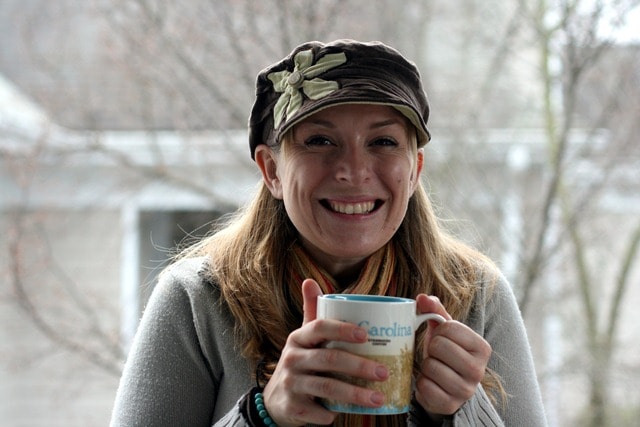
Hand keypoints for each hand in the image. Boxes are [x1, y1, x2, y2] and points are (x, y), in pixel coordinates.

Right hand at [263, 279, 389, 425]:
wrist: (275, 401)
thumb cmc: (300, 363)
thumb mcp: (303, 338)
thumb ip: (311, 312)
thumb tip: (309, 280)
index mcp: (298, 338)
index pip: (319, 327)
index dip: (342, 329)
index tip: (366, 335)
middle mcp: (292, 358)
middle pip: (328, 359)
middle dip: (359, 366)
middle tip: (384, 372)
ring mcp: (290, 384)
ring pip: (327, 388)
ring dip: (355, 395)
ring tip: (379, 399)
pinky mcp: (292, 408)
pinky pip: (318, 412)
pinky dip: (335, 414)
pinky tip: (351, 414)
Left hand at [414, 294, 490, 417]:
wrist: (447, 388)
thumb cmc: (446, 353)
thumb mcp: (444, 330)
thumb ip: (434, 310)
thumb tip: (422, 297)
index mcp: (482, 347)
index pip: (450, 327)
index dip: (438, 331)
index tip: (442, 338)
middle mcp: (479, 370)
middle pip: (439, 346)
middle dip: (431, 348)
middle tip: (436, 354)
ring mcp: (465, 390)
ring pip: (431, 367)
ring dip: (426, 366)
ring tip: (433, 368)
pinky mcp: (450, 405)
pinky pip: (424, 387)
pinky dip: (421, 384)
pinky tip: (430, 383)